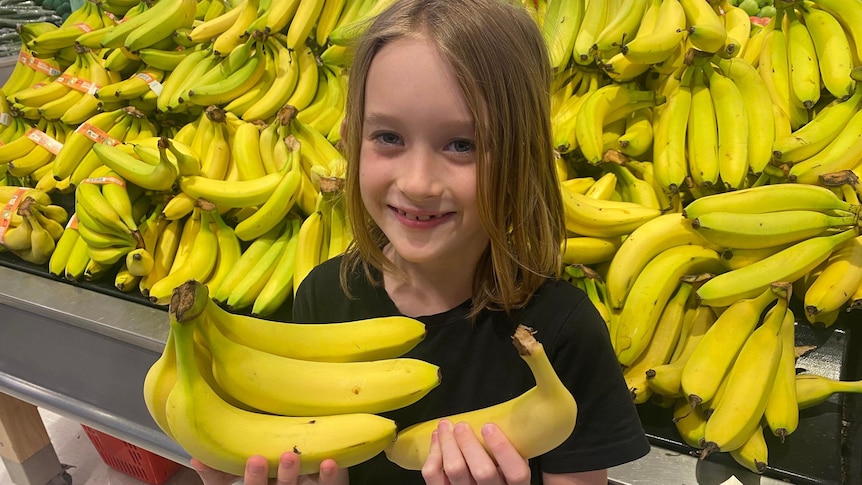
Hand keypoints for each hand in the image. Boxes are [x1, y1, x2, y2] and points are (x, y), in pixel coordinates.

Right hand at [191, 452, 347, 484]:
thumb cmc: (267, 483)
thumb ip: (217, 474)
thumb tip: (195, 457)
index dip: (245, 477)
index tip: (250, 460)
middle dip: (260, 479)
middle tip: (260, 459)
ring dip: (291, 476)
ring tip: (291, 457)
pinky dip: (328, 477)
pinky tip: (329, 463)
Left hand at [420, 419, 530, 484]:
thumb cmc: (494, 477)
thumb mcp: (509, 468)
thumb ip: (510, 454)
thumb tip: (503, 422)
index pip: (516, 473)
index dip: (503, 449)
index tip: (489, 427)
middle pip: (482, 471)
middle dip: (469, 443)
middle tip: (462, 426)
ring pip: (455, 470)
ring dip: (448, 443)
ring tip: (445, 427)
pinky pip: (434, 475)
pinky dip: (433, 454)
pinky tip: (436, 440)